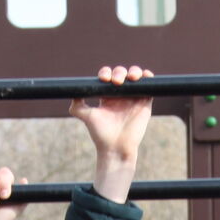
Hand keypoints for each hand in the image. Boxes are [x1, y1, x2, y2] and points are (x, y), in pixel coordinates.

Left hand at [70, 64, 154, 199]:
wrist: (116, 147)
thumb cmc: (101, 134)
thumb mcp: (87, 117)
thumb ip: (77, 106)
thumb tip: (70, 92)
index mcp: (108, 96)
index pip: (108, 76)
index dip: (106, 73)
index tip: (104, 79)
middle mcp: (121, 96)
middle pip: (122, 73)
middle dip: (119, 72)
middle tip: (116, 82)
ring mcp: (134, 98)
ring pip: (136, 76)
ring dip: (134, 71)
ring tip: (131, 77)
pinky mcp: (145, 103)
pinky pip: (149, 86)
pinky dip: (148, 76)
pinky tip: (144, 76)